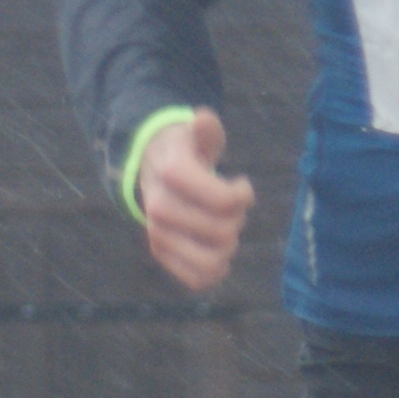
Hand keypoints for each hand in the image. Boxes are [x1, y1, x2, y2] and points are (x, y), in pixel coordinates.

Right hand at [138, 112, 257, 291]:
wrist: (154, 169)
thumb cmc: (187, 152)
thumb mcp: (198, 135)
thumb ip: (206, 129)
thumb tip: (204, 118)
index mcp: (172, 175)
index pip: (225, 202)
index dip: (244, 195)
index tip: (241, 185)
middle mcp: (159, 208)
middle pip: (223, 232)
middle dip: (237, 220)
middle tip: (232, 208)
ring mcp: (157, 234)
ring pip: (211, 261)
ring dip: (228, 248)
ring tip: (224, 230)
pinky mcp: (160, 254)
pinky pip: (196, 279)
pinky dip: (214, 270)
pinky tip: (217, 252)